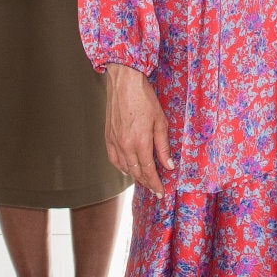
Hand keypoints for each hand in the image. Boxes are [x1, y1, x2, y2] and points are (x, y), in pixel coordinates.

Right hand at [106, 63, 173, 197]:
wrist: (124, 83)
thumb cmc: (145, 98)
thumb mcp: (160, 121)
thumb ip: (163, 146)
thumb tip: (168, 165)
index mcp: (140, 142)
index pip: (148, 171)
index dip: (155, 183)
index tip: (160, 193)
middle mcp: (125, 145)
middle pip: (136, 172)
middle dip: (146, 183)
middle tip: (155, 190)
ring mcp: (114, 141)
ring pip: (124, 167)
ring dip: (135, 176)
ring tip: (144, 180)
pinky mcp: (108, 136)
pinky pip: (113, 159)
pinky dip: (121, 167)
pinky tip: (127, 169)